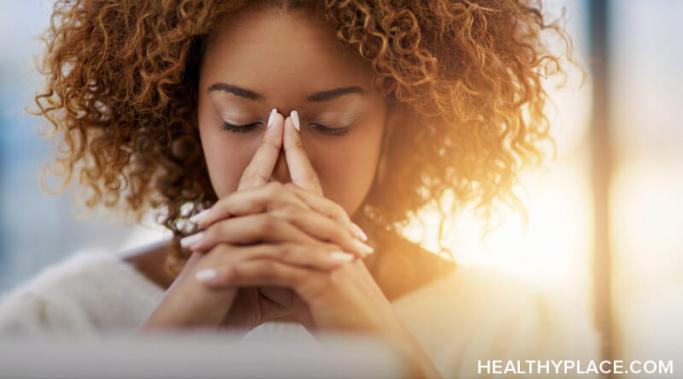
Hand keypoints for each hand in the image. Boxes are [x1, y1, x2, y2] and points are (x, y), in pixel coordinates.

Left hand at [190, 112, 441, 376]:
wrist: (371, 339)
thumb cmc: (340, 311)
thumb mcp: (312, 278)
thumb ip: (287, 258)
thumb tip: (257, 252)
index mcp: (329, 226)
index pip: (308, 179)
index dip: (296, 147)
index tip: (283, 120)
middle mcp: (329, 230)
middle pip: (276, 196)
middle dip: (232, 202)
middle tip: (197, 217)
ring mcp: (324, 250)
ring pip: (266, 227)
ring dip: (223, 237)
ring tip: (191, 249)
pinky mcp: (318, 276)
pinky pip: (267, 266)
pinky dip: (233, 271)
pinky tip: (207, 279)